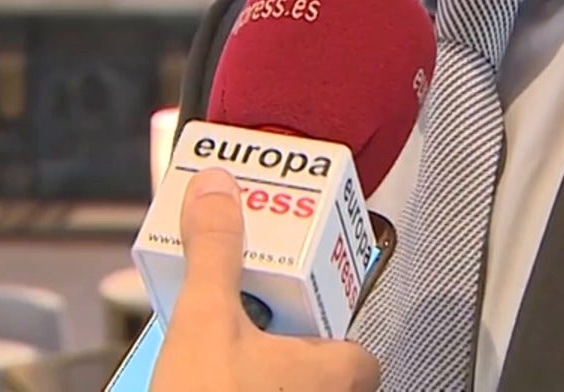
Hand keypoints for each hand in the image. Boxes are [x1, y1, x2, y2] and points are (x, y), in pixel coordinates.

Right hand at [151, 168, 382, 391]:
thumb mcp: (205, 321)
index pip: (357, 350)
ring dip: (259, 381)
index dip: (322, 327)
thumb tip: (219, 191)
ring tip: (210, 369)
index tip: (284, 304)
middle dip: (279, 354)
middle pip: (317, 374)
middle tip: (239, 332)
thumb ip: (216, 252)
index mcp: (340, 375)